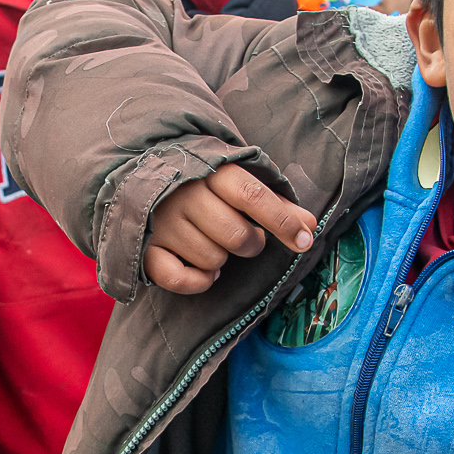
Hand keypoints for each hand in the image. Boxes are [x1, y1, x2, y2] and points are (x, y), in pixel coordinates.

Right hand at [144, 165, 316, 294]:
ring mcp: (162, 223)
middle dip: (251, 244)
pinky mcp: (146, 248)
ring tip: (213, 243)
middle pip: (237, 235)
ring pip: (212, 260)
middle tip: (245, 238)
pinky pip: (178, 279)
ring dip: (221, 260)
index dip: (283, 221)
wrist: (143, 175)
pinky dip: (197, 281)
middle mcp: (184, 195)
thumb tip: (310, 226)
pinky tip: (202, 271)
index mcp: (212, 173)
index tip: (304, 240)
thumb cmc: (203, 185)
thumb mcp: (238, 184)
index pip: (253, 196)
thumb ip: (275, 205)